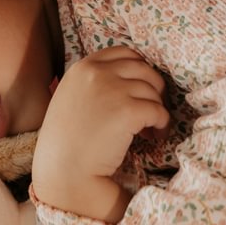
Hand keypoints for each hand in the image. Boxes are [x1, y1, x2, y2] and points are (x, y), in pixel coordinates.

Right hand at [32, 46, 168, 216]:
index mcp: (82, 68)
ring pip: (153, 90)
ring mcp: (113, 89)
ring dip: (157, 108)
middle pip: (144, 68)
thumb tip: (127, 80)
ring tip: (151, 129)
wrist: (63, 171)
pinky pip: (158, 110)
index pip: (124, 52)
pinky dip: (162, 124)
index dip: (140, 69)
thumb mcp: (71, 98)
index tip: (143, 87)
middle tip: (151, 110)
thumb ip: (93, 83)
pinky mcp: (128, 110)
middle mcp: (97, 72)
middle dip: (154, 88)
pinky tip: (155, 136)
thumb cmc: (64, 144)